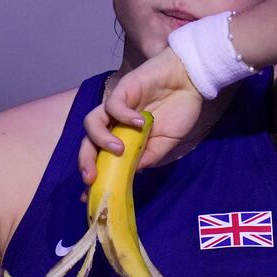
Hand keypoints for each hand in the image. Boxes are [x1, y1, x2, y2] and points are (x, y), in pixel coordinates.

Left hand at [78, 47, 205, 181]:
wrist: (191, 81)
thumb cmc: (178, 111)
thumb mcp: (165, 144)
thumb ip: (146, 158)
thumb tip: (128, 175)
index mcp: (122, 138)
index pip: (98, 157)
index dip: (92, 174)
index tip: (88, 195)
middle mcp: (113, 123)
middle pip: (87, 142)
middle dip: (85, 161)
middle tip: (92, 178)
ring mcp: (116, 106)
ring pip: (91, 123)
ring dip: (101, 140)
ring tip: (119, 150)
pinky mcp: (123, 89)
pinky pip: (113, 105)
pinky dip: (123, 116)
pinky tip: (141, 123)